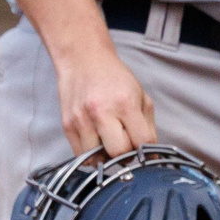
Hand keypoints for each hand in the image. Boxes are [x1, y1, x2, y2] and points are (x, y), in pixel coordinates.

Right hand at [54, 37, 155, 156]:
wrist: (82, 60)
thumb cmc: (114, 79)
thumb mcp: (141, 96)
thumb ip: (148, 128)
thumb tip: (152, 157)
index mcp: (125, 104)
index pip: (142, 143)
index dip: (146, 151)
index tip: (144, 150)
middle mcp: (101, 112)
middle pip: (119, 154)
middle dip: (126, 156)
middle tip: (126, 147)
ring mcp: (81, 120)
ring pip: (98, 159)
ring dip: (107, 157)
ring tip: (110, 143)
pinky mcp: (67, 126)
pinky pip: (82, 156)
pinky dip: (92, 155)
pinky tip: (97, 142)